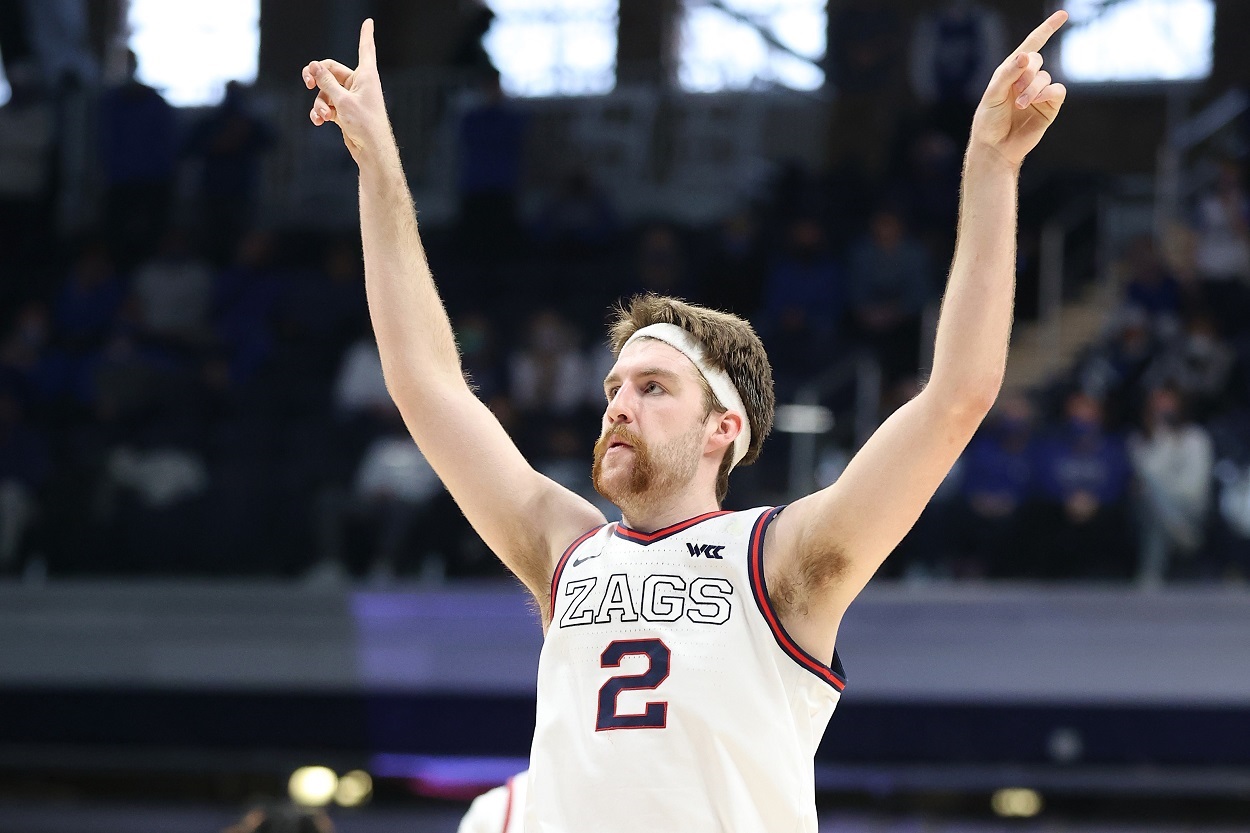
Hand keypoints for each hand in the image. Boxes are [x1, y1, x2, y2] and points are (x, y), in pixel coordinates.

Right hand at [301, 18, 388, 162]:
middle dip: (316, 77)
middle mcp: (359, 84)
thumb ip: (326, 81)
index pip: (365, 48)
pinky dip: (320, 112)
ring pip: (325, 91)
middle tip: (307, 81)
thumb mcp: (343, 100)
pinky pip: (326, 105)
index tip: (369, 21)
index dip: (365, 34)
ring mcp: (350, 98)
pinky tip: (319, 121)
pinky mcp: (344, 111)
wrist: (371, 151)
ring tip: (324, 115)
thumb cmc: (364, 124)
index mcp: (365, 75)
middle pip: (330, 70)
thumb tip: (313, 64)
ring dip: (319, 102)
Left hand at [969, 10, 1068, 168]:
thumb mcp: (992, 94)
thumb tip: (1025, 55)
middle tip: (1015, 91)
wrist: (995, 147)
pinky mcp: (1049, 106)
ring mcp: (1039, 92)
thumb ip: (1008, 74)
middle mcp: (1027, 79)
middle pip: (1036, 59)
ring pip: (1045, 77)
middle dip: (1026, 72)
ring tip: (1019, 104)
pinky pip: (1057, 90)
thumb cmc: (989, 121)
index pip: (1032, 45)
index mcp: (1011, 71)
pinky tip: (1036, 101)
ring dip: (1032, 89)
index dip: (1047, 29)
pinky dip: (1047, 93)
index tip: (1063, 15)